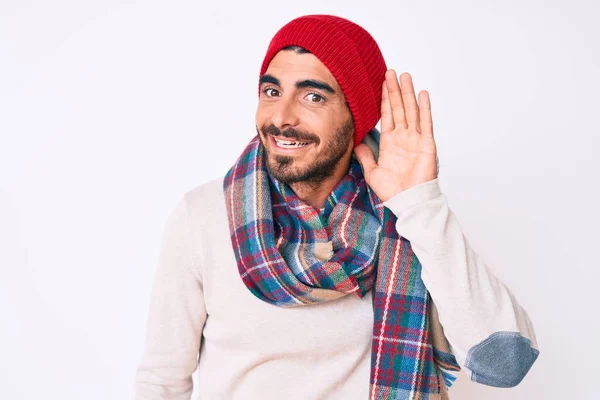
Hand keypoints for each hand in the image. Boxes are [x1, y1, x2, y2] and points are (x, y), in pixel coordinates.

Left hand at [354, 70, 437, 201]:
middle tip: (390, 71)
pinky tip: (422, 94)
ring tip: (405, 76)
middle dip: (394, 90)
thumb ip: (365, 156)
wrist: (407, 201)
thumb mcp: (372, 171)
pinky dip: (424, 108)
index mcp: (390, 142)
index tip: (381, 84)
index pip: (387, 115)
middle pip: (398, 108)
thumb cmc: (392, 190)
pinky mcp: (426, 144)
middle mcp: (403, 137)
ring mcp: (415, 139)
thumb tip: (357, 143)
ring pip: (411, 110)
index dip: (384, 99)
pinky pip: (426, 122)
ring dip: (408, 93)